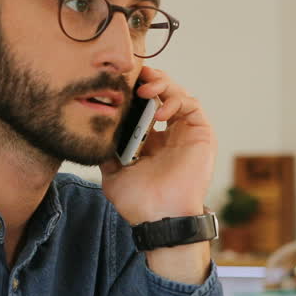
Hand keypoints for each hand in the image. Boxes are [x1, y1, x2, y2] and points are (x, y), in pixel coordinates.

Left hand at [99, 66, 216, 224]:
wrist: (159, 218)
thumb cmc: (138, 202)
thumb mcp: (113, 172)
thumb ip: (107, 150)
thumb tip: (94, 131)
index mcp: (151, 140)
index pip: (145, 105)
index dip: (135, 90)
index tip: (119, 82)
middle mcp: (170, 133)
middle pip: (163, 93)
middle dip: (149, 80)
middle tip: (134, 77)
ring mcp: (186, 133)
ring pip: (179, 94)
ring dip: (162, 86)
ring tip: (145, 91)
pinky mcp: (201, 134)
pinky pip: (192, 105)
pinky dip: (176, 100)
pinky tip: (159, 112)